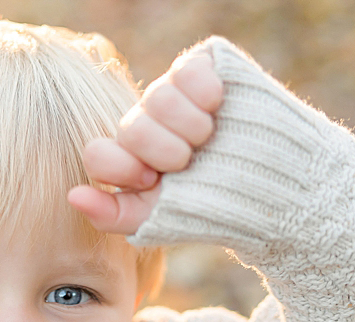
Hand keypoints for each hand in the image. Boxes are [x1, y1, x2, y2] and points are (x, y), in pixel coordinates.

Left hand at [68, 45, 225, 234]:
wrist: (281, 187)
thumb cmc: (219, 205)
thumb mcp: (163, 219)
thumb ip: (113, 215)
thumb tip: (73, 195)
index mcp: (132, 158)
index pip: (98, 153)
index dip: (123, 167)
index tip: (154, 181)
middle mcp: (149, 123)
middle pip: (132, 128)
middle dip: (165, 152)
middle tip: (189, 162)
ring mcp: (175, 95)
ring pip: (158, 97)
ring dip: (189, 127)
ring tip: (210, 138)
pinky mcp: (204, 70)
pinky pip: (187, 68)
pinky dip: (205, 92)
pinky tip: (220, 106)